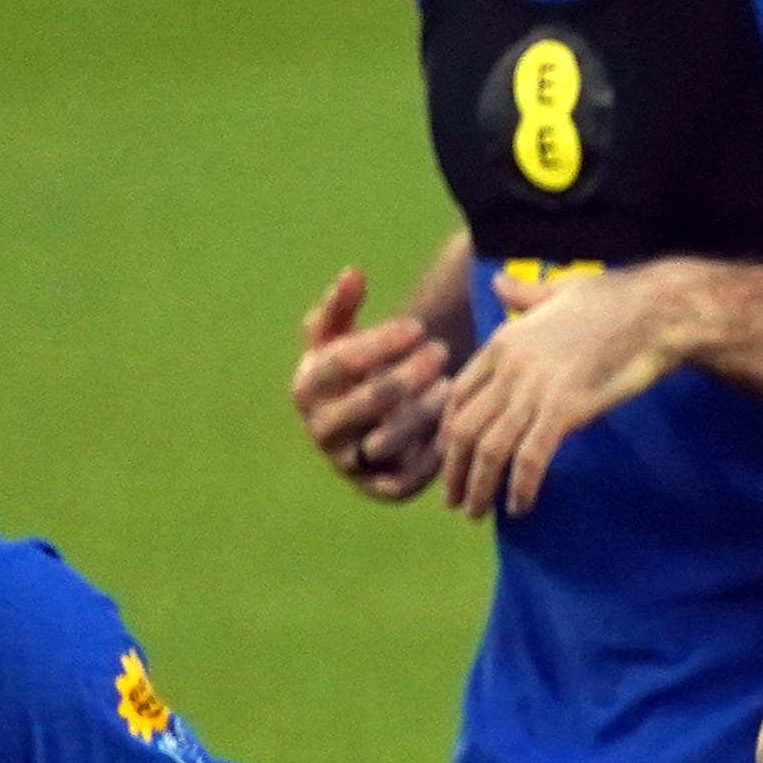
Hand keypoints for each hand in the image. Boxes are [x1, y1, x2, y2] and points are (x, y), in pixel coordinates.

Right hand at [292, 267, 450, 501]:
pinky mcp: (378, 488)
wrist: (366, 416)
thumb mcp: (342, 332)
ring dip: (422, 414)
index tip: (418, 326)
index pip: (341, 363)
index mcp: (306, 387)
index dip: (381, 343)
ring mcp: (347, 461)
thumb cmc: (357, 365)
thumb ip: (342, 304)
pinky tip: (455, 427)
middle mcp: (321, 428)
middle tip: (441, 352)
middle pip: (367, 403)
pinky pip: (404, 482)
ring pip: (385, 442)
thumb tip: (354, 273)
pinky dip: (430, 459)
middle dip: (407, 376)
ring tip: (449, 386)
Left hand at [433, 262, 687, 518]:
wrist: (657, 311)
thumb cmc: (617, 298)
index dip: (449, 434)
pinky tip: (522, 506)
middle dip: (454, 472)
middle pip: (464, 429)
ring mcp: (537, 389)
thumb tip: (500, 284)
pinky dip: (521, 487)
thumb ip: (525, 295)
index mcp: (504, 341)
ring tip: (477, 512)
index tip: (453, 459)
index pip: (458, 396)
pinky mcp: (566, 409)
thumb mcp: (560, 289)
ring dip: (479, 488)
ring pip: (490, 449)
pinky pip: (531, 458)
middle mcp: (510, 367)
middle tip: (455, 500)